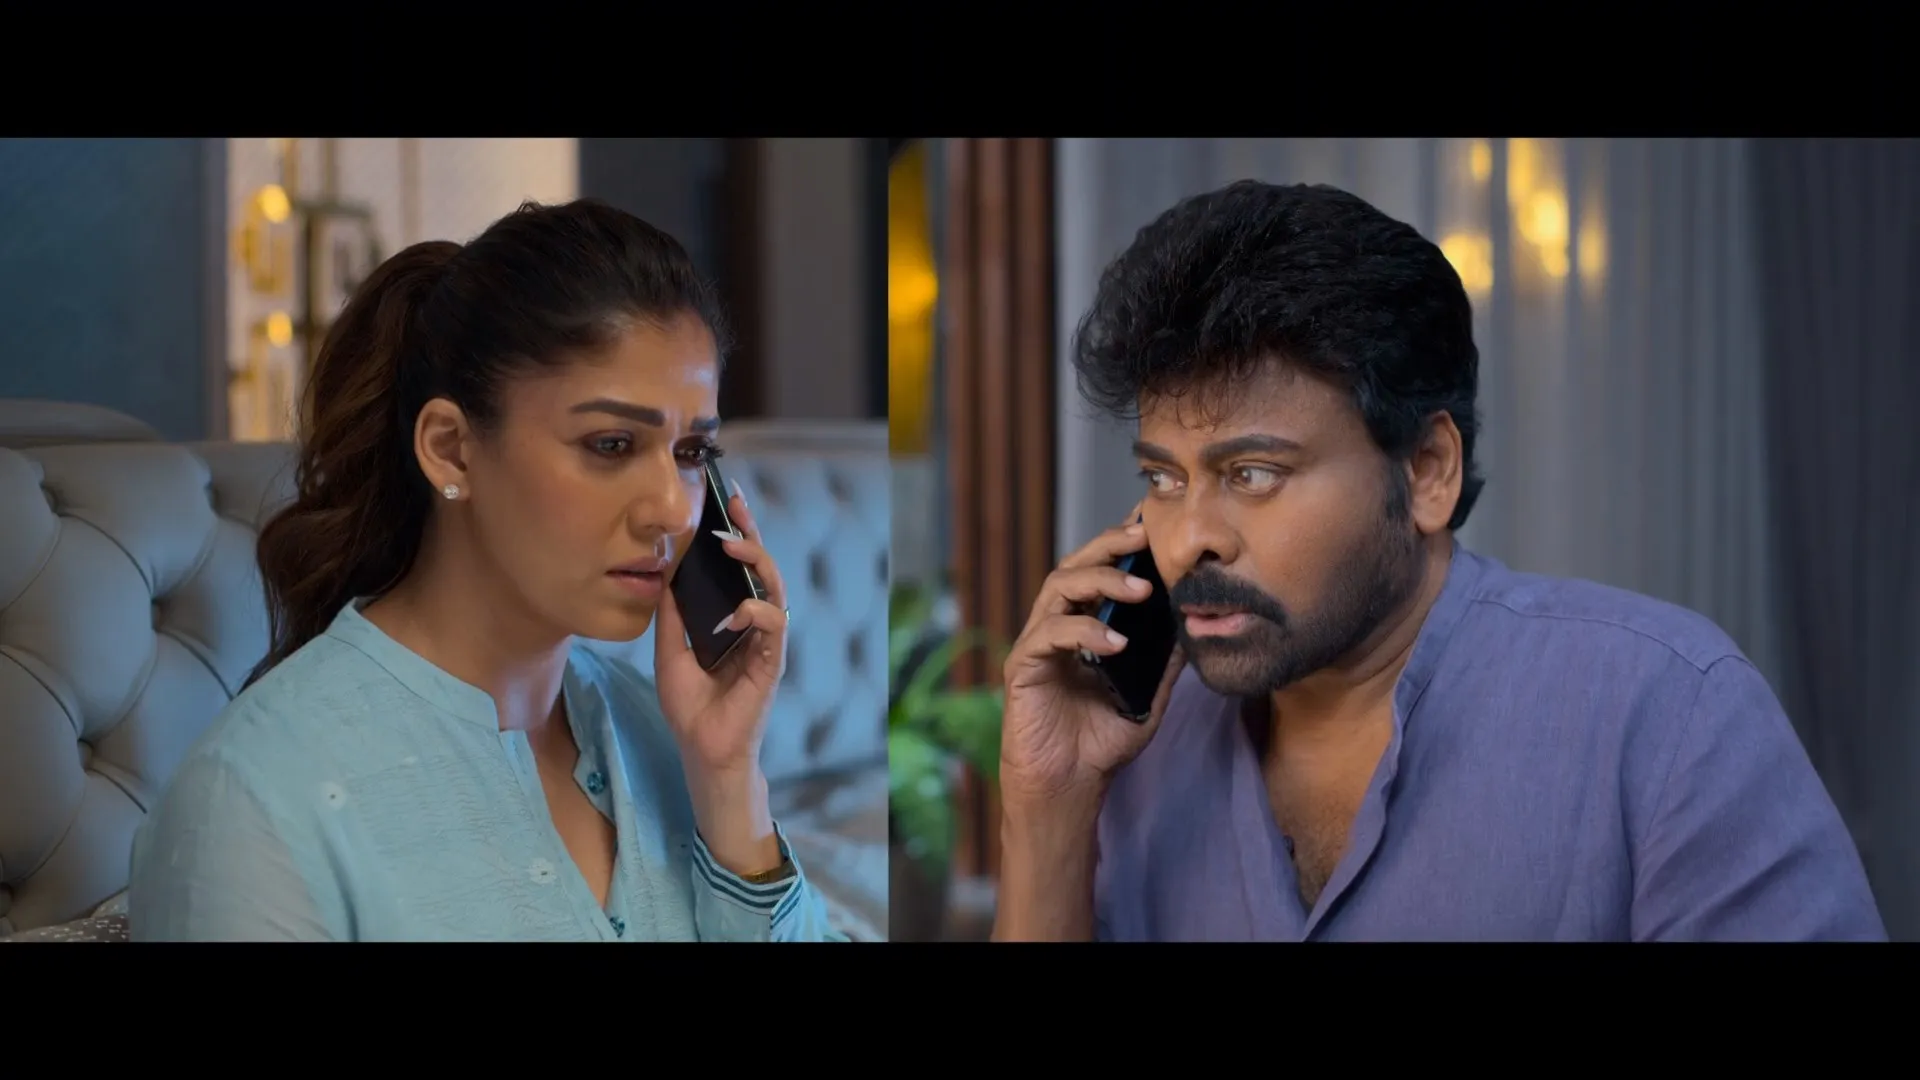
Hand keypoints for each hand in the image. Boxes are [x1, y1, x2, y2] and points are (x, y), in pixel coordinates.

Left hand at [653, 482, 789, 780]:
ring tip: (733, 547)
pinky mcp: (771, 664)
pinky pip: (773, 628)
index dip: (739, 535)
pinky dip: (755, 614)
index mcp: (734, 620)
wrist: (701, 751)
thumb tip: (662, 575)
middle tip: (734, 509)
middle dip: (752, 536)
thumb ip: (670, 616)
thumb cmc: (690, 707)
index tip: (728, 502)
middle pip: (763, 571)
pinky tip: (735, 612)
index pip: (741, 570)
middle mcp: (755, 627)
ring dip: (757, 564)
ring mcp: (766, 644)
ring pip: (774, 591)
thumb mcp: (668, 652)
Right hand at [999, 507, 1185, 809]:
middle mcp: (1054, 627)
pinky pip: (1049, 635)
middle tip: (1141, 537)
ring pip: (1058, 589)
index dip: (1119, 547)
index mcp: (1081, 628)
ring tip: (1140, 588)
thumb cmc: (1101, 744)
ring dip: (1100, 581)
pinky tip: (1115, 643)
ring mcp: (1036, 645)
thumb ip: (1165, 663)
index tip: (1150, 527)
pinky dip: (1084, 632)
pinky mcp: (1022, 667)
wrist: (1070, 788)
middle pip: (1073, 566)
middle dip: (1107, 546)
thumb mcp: (1148, 697)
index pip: (1097, 574)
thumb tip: (1194, 626)